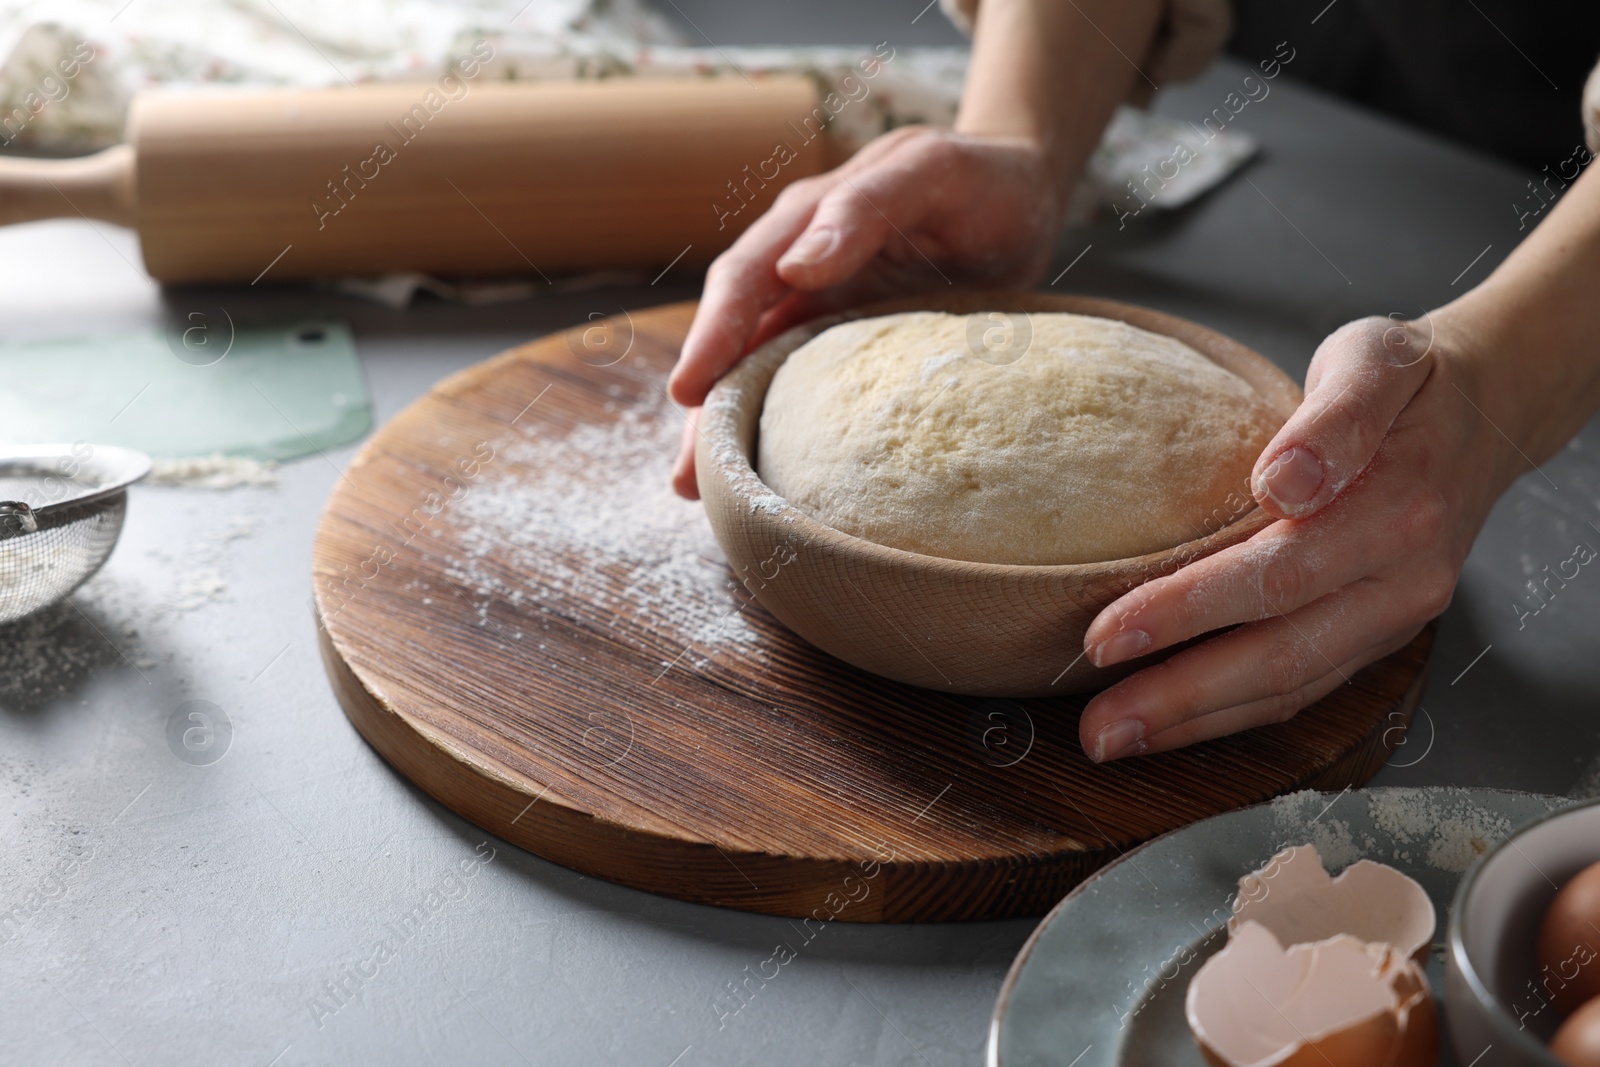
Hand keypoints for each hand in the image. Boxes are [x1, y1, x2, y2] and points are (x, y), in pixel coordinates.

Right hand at [667, 125, 1064, 498]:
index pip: (744, 279)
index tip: (689, 390)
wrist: (1027, 200)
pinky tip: (772, 480)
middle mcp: (801, 271)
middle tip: (687, 476)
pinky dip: (783, 432)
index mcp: (808, 219)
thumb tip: (796, 266)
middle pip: (738, 340)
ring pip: (762, 374)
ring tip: (704, 494)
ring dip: (733, 431)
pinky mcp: (854, 350)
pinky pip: (808, 392)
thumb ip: (867, 205)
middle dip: (708, 406)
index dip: (712, 334)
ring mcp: (825, 313)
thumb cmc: (984, 178)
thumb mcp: (933, 171)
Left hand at [1076, 314, 1519, 761]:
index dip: (1185, 611)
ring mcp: (1394, 619)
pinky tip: (1173, 727)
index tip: (1105, 636)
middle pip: (1279, 655)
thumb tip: (1284, 480)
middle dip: (1179, 697)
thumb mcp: (1375, 361)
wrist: (1490, 410)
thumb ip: (1334, 418)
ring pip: (1290, 688)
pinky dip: (1233, 715)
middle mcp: (1401, 582)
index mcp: (1395, 512)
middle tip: (1096, 727)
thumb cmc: (1410, 384)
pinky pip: (1303, 689)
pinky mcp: (1377, 638)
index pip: (1275, 575)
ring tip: (1114, 740)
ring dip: (1196, 723)